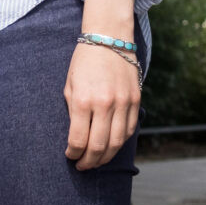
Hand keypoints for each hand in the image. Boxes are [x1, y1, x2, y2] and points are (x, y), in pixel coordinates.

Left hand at [64, 36, 140, 170]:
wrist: (109, 38)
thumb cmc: (84, 61)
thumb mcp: (70, 85)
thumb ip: (73, 112)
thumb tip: (76, 139)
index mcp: (83, 100)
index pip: (78, 140)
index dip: (73, 154)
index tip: (70, 156)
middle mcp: (104, 104)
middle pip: (98, 147)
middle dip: (88, 162)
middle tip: (82, 166)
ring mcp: (122, 103)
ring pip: (116, 143)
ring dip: (105, 157)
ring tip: (96, 161)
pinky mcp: (135, 100)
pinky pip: (129, 130)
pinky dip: (120, 142)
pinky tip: (111, 146)